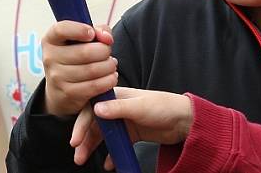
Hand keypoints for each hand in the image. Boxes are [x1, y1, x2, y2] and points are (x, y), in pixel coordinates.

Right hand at [41, 21, 117, 115]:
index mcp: (51, 39)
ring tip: (111, 65)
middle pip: (86, 52)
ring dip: (109, 66)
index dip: (80, 30)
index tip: (92, 34)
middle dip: (104, 51)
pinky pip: (95, 86)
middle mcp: (50, 58)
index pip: (61, 30)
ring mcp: (57, 78)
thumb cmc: (75, 57)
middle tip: (108, 53)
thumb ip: (98, 31)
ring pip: (93, 70)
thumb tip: (107, 38)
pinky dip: (109, 80)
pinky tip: (111, 76)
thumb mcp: (82, 40)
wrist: (61, 90)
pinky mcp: (68, 94)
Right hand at [70, 88, 192, 166]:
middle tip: (78, 154)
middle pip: (96, 124)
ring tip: (85, 160)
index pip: (93, 108)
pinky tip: (109, 163)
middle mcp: (119, 108)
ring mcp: (126, 122)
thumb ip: (118, 108)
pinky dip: (112, 154)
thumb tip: (96, 110)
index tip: (75, 139)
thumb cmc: (164, 106)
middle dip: (85, 139)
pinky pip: (118, 144)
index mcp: (118, 96)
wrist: (184, 120)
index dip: (82, 123)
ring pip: (105, 135)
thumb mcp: (140, 106)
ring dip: (94, 147)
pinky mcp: (133, 134)